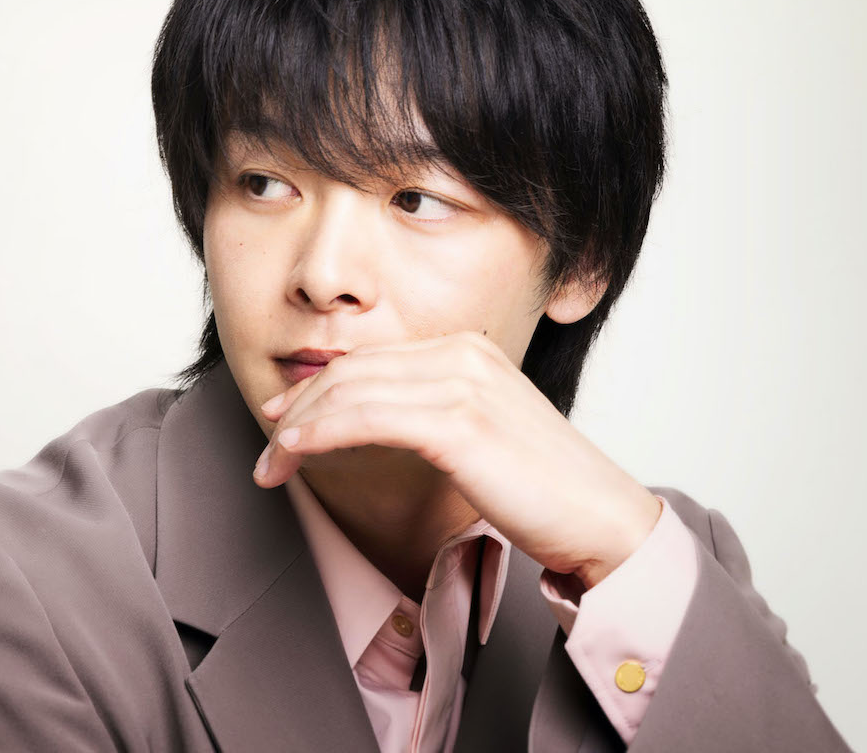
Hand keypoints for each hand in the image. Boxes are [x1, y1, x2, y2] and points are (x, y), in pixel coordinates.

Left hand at [253, 330, 661, 587]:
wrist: (600, 518)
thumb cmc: (543, 487)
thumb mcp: (481, 432)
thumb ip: (432, 413)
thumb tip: (374, 423)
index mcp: (468, 349)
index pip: (370, 360)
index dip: (317, 389)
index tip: (283, 418)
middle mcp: (462, 354)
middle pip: (351, 371)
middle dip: (297, 409)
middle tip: (267, 449)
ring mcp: (461, 384)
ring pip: (348, 392)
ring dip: (296, 429)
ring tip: (270, 466)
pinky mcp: (456, 423)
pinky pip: (364, 419)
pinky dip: (318, 436)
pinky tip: (292, 455)